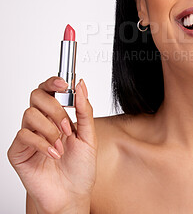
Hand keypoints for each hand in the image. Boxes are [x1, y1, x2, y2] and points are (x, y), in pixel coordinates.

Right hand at [7, 77, 96, 213]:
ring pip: (30, 114)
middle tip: (66, 126)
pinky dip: (41, 143)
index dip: (53, 82)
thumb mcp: (89, 136)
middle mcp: (42, 123)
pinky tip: (53, 154)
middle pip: (36, 96)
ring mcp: (29, 136)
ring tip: (61, 145)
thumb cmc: (80, 168)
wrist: (72, 194)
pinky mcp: (19, 151)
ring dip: (50, 129)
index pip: (49, 91)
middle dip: (54, 108)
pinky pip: (23, 135)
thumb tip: (80, 86)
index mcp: (58, 117)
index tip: (63, 83)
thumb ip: (84, 110)